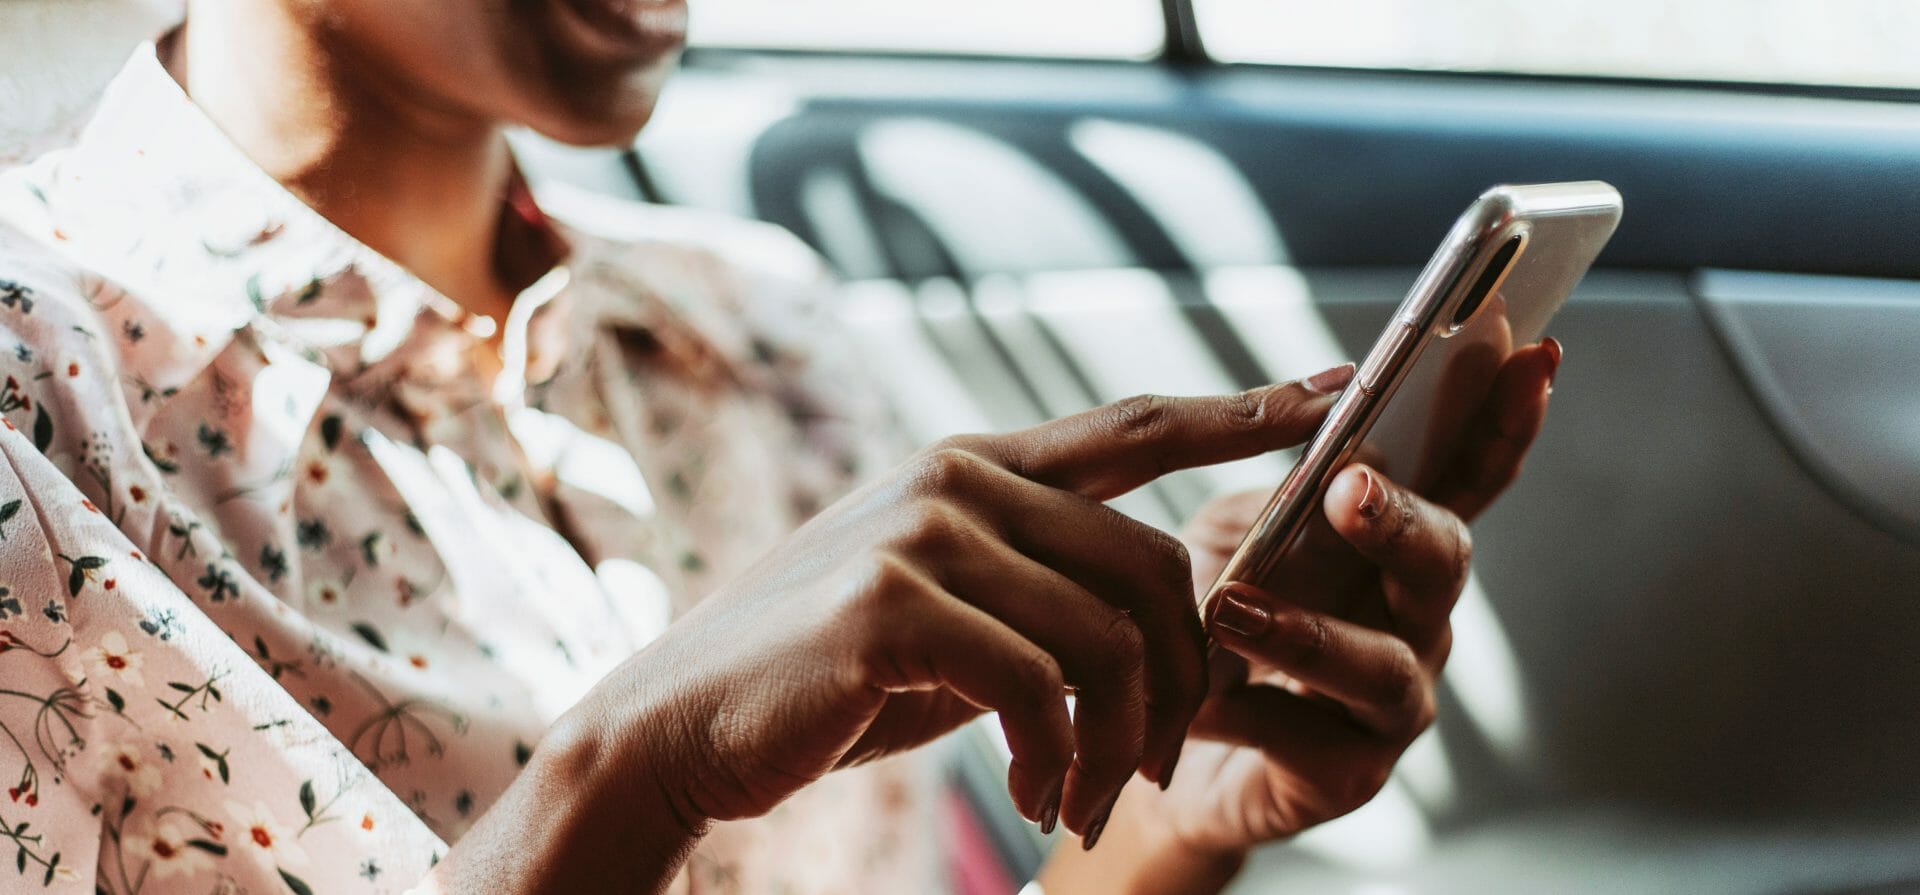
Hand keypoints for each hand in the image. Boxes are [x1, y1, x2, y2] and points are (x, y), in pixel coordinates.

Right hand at [429, 369, 1354, 892]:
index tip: (1336, 397)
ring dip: (1122, 742)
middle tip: (1155, 769)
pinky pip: (1041, 687)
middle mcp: (957, 478)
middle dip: (1183, 679)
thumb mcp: (950, 616)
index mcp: (976, 466)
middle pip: (1154, 562)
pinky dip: (1060, 761)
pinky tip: (1037, 801)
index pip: (1137, 426)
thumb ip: (1040, 586)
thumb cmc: (828, 680)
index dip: (1243, 410)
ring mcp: (922, 532)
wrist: (683, 726)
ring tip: (1088, 803)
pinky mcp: (891, 604)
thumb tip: (1165, 616)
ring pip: (1109, 635)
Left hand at [1041, 339, 1559, 894]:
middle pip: (1443, 562)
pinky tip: (1198, 697)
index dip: (1505, 421)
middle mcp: (1415, 618)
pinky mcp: (1349, 773)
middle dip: (1402, 521)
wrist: (1161, 740)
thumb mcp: (1236, 531)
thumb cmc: (1211, 620)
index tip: (1534, 354)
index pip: (1467, 475)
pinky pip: (1312, 740)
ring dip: (1310, 633)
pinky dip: (1248, 711)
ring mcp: (1394, 701)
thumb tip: (1325, 408)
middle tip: (1351, 488)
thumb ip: (1284, 485)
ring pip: (1383, 665)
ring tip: (1233, 609)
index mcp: (1397, 544)